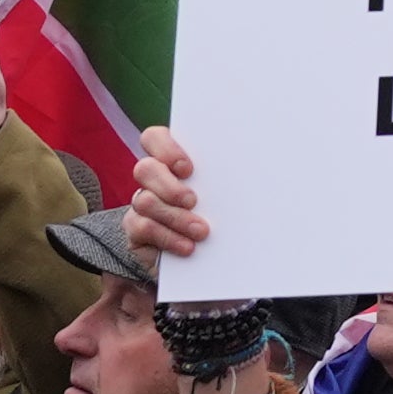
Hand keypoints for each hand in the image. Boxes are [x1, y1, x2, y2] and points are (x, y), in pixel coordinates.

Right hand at [125, 126, 213, 277]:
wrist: (208, 255)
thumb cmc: (223, 213)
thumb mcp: (226, 193)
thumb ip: (228, 178)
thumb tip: (255, 169)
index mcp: (172, 161)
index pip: (154, 138)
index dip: (165, 148)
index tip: (188, 168)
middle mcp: (153, 179)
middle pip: (146, 169)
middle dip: (170, 186)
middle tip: (193, 201)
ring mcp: (142, 204)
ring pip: (144, 201)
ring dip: (175, 217)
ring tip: (201, 231)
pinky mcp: (136, 231)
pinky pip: (143, 228)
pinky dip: (168, 237)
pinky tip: (187, 247)